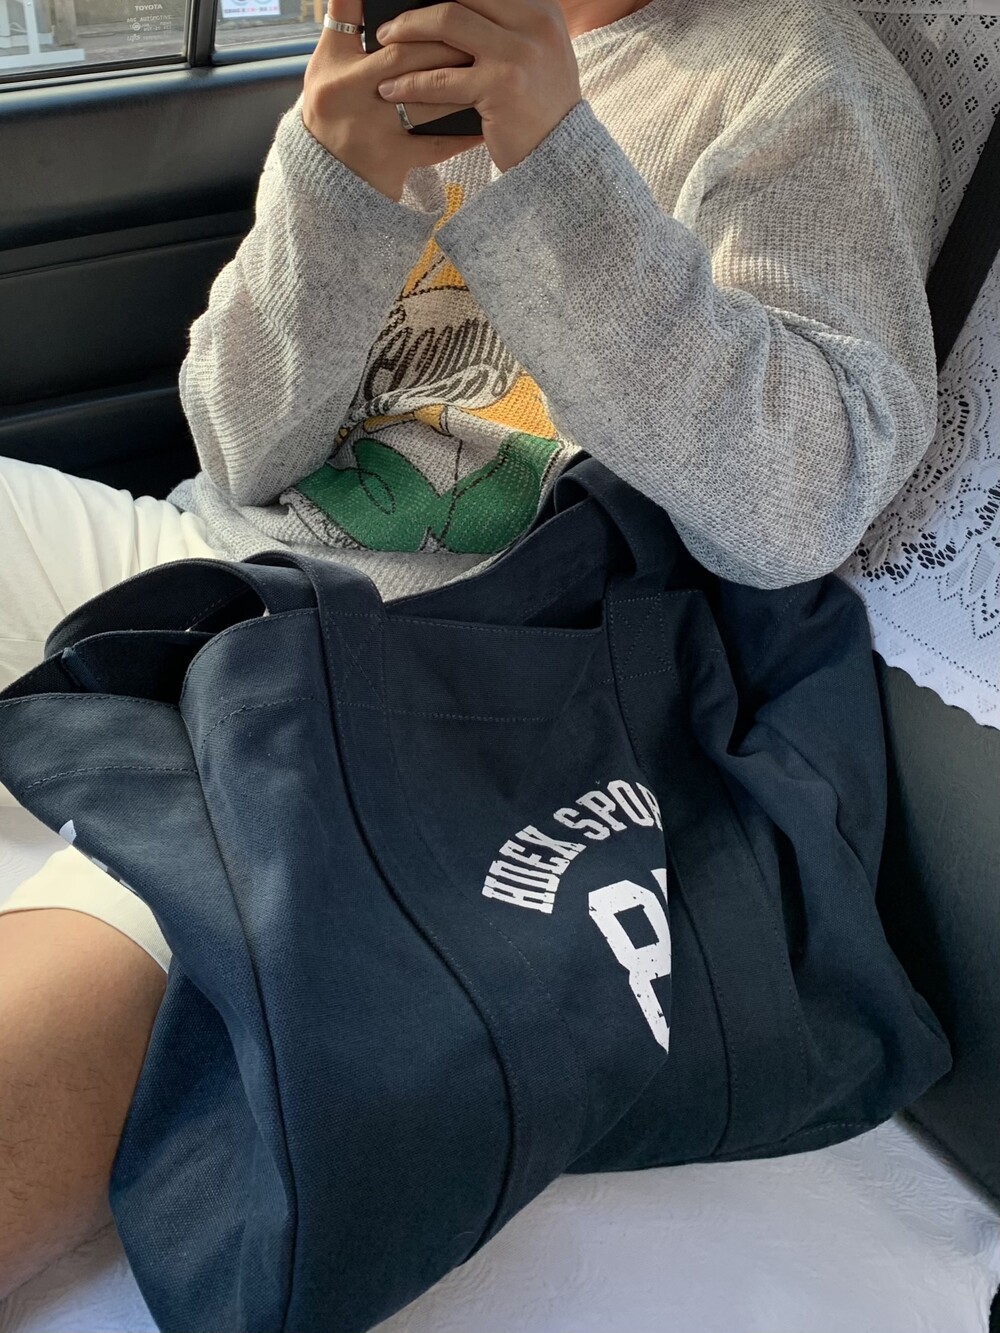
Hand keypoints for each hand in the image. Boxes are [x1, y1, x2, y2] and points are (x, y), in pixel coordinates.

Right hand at [302, 0, 485, 202]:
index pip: (361, 23)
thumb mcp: (328, 60)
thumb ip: (345, 19)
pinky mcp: (390, 160)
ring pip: (423, 101)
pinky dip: (461, 136)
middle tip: (473, 36)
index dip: (402, 17)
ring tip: (482, 71)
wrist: (322, 171)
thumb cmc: (330, 106)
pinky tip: (483, 125)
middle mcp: (352, 95)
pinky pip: (434, 146)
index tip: (435, 4)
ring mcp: (372, 130)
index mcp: (338, 66)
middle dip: (441, 44)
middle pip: (403, 59)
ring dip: (456, 85)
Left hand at [373, 0, 583, 173]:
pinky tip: (391, 89)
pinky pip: (443, 78)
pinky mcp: (500, 87)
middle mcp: (533, 22)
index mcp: (540, 8)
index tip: (415, 1)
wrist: (560, 156)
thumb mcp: (536, 54)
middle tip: (389, 27)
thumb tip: (452, 12)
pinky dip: (411, 82)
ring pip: (448, 22)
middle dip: (417, 9)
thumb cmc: (539, 108)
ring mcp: (518, 53)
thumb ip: (507, 27)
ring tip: (384, 48)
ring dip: (407, 33)